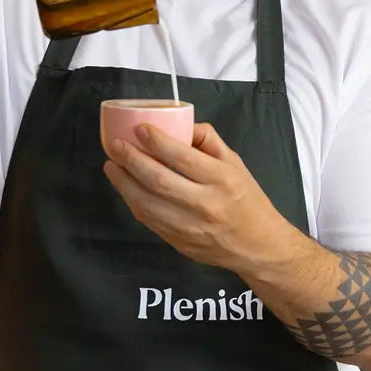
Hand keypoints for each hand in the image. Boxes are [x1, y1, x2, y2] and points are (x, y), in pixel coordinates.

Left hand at [102, 123, 294, 270]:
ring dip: (124, 183)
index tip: (140, 128)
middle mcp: (206, 204)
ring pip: (148, 204)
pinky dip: (133, 202)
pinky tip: (126, 187)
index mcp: (223, 180)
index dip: (158, 142)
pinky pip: (149, 220)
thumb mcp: (236, 164)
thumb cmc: (247, 200)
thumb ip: (209, 141)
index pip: (184, 157)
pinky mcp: (179, 242)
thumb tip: (181, 124)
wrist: (258, 246)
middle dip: (132, 160)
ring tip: (112, 165)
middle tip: (115, 145)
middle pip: (159, 180)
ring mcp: (191, 227)